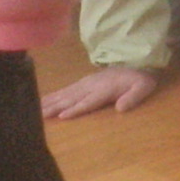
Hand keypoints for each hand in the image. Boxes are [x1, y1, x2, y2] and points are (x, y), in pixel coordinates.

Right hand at [41, 65, 161, 119]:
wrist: (135, 64)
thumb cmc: (139, 80)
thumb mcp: (143, 87)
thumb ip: (133, 97)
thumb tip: (121, 109)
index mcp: (105, 89)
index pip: (88, 101)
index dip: (76, 109)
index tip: (62, 116)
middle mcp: (91, 86)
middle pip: (71, 98)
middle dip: (56, 107)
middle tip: (40, 116)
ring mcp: (85, 83)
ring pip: (65, 94)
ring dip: (50, 102)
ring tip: (36, 110)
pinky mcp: (82, 83)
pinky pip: (65, 90)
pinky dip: (53, 96)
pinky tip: (42, 101)